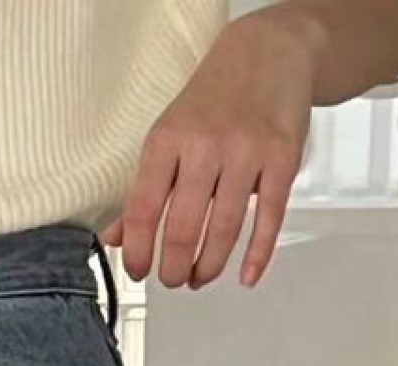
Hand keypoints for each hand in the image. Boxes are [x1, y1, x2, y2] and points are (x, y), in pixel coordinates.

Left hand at [99, 13, 317, 290]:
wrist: (268, 52)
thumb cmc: (212, 99)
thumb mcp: (167, 134)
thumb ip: (143, 188)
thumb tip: (115, 239)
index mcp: (167, 140)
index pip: (144, 210)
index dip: (138, 252)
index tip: (138, 272)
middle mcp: (206, 146)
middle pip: (184, 228)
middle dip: (175, 268)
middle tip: (173, 280)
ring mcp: (248, 152)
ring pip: (225, 229)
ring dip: (210, 266)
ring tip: (199, 278)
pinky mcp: (283, 159)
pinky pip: (270, 218)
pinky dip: (258, 254)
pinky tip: (245, 277)